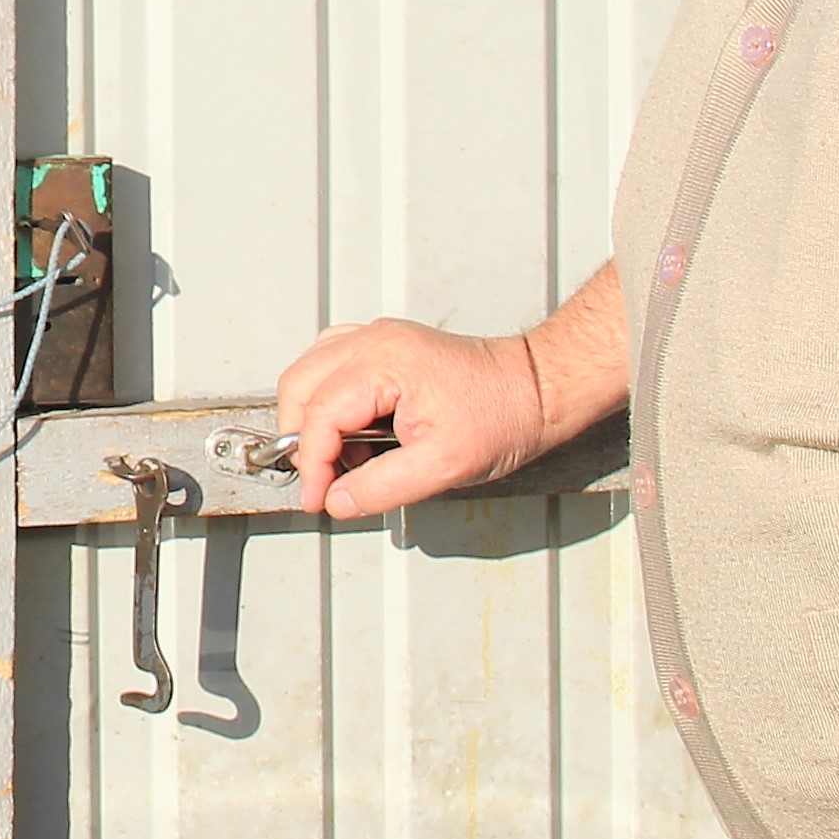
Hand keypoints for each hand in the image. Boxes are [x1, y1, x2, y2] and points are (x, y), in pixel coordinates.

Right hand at [275, 268, 622, 518]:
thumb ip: (382, 487)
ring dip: (312, 417)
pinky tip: (351, 430)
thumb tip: (338, 500)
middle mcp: (374, 340)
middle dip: (301, 437)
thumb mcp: (444, 466)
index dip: (311, 463)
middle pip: (300, 384)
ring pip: (310, 371)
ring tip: (341, 457)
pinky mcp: (386, 346)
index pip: (320, 414)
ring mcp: (378, 338)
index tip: (317, 497)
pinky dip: (328, 400)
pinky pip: (332, 366)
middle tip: (320, 480)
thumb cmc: (504, 416)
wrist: (538, 388)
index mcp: (384, 362)